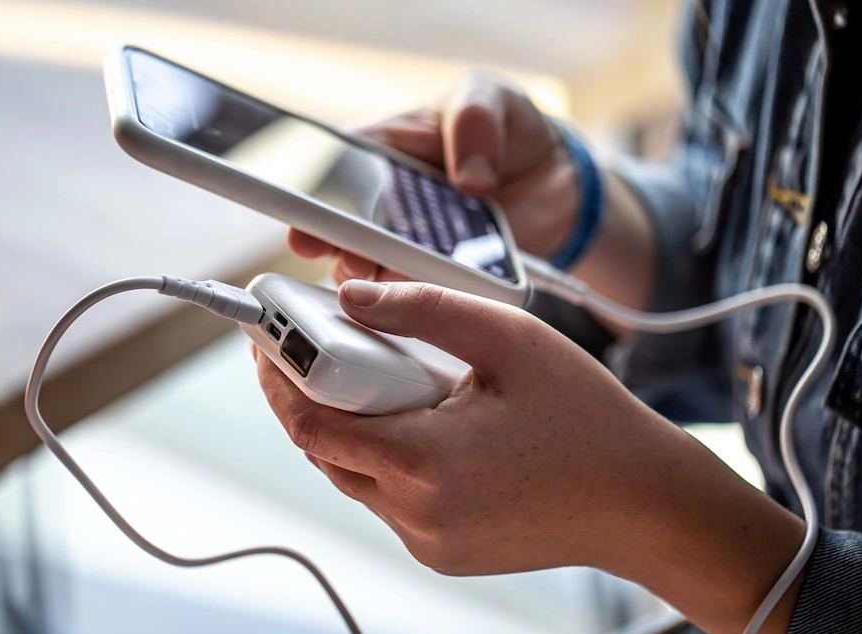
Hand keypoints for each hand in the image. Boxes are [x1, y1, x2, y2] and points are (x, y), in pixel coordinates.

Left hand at [254, 279, 806, 633]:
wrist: (645, 504)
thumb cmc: (588, 421)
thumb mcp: (509, 340)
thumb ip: (422, 310)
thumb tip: (352, 296)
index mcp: (425, 464)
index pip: (311, 424)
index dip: (278, 378)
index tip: (264, 339)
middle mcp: (416, 516)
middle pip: (323, 449)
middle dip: (308, 395)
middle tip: (311, 345)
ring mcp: (428, 542)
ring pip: (352, 474)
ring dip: (348, 424)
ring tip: (375, 377)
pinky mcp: (441, 552)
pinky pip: (386, 497)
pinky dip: (383, 455)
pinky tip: (416, 420)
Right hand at [290, 70, 579, 283]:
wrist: (556, 176)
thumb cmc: (506, 126)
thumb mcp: (489, 99)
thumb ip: (474, 122)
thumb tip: (470, 180)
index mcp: (378, 154)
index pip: (331, 178)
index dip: (311, 205)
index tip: (304, 227)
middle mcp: (384, 207)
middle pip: (345, 237)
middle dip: (339, 251)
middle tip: (343, 259)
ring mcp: (412, 248)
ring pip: (377, 275)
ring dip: (379, 284)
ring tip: (385, 283)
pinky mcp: (445, 279)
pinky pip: (426, 298)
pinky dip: (425, 306)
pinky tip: (429, 305)